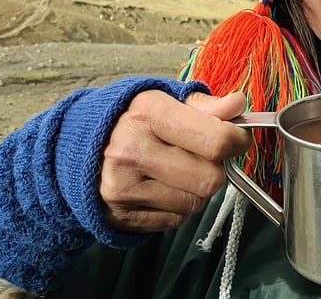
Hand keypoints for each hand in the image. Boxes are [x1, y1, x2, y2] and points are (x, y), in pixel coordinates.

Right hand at [99, 90, 250, 233]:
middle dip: (216, 168)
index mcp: (148, 113)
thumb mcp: (168, 101)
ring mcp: (123, 186)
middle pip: (210, 179)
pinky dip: (177, 205)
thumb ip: (206, 106)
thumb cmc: (135, 120)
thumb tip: (238, 104)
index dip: (236, 141)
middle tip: (202, 156)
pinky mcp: (121, 215)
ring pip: (195, 202)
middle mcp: (131, 150)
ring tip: (177, 169)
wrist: (81, 146)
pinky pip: (176, 219)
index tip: (237, 138)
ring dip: (196, 189)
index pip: (214, 140)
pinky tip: (161, 186)